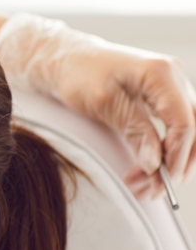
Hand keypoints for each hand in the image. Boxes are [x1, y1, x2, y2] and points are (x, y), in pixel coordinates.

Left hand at [0, 13, 195, 198]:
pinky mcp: (160, 101)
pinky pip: (170, 131)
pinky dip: (159, 153)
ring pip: (184, 134)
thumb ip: (135, 131)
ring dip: (167, 162)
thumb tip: (157, 163)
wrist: (66, 60)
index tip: (164, 180)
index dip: (178, 154)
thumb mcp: (104, 104)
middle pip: (192, 129)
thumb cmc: (79, 74)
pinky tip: (142, 171)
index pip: (184, 121)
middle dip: (174, 163)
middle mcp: (173, 79)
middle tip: (150, 189)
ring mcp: (169, 89)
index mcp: (161, 74)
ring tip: (140, 185)